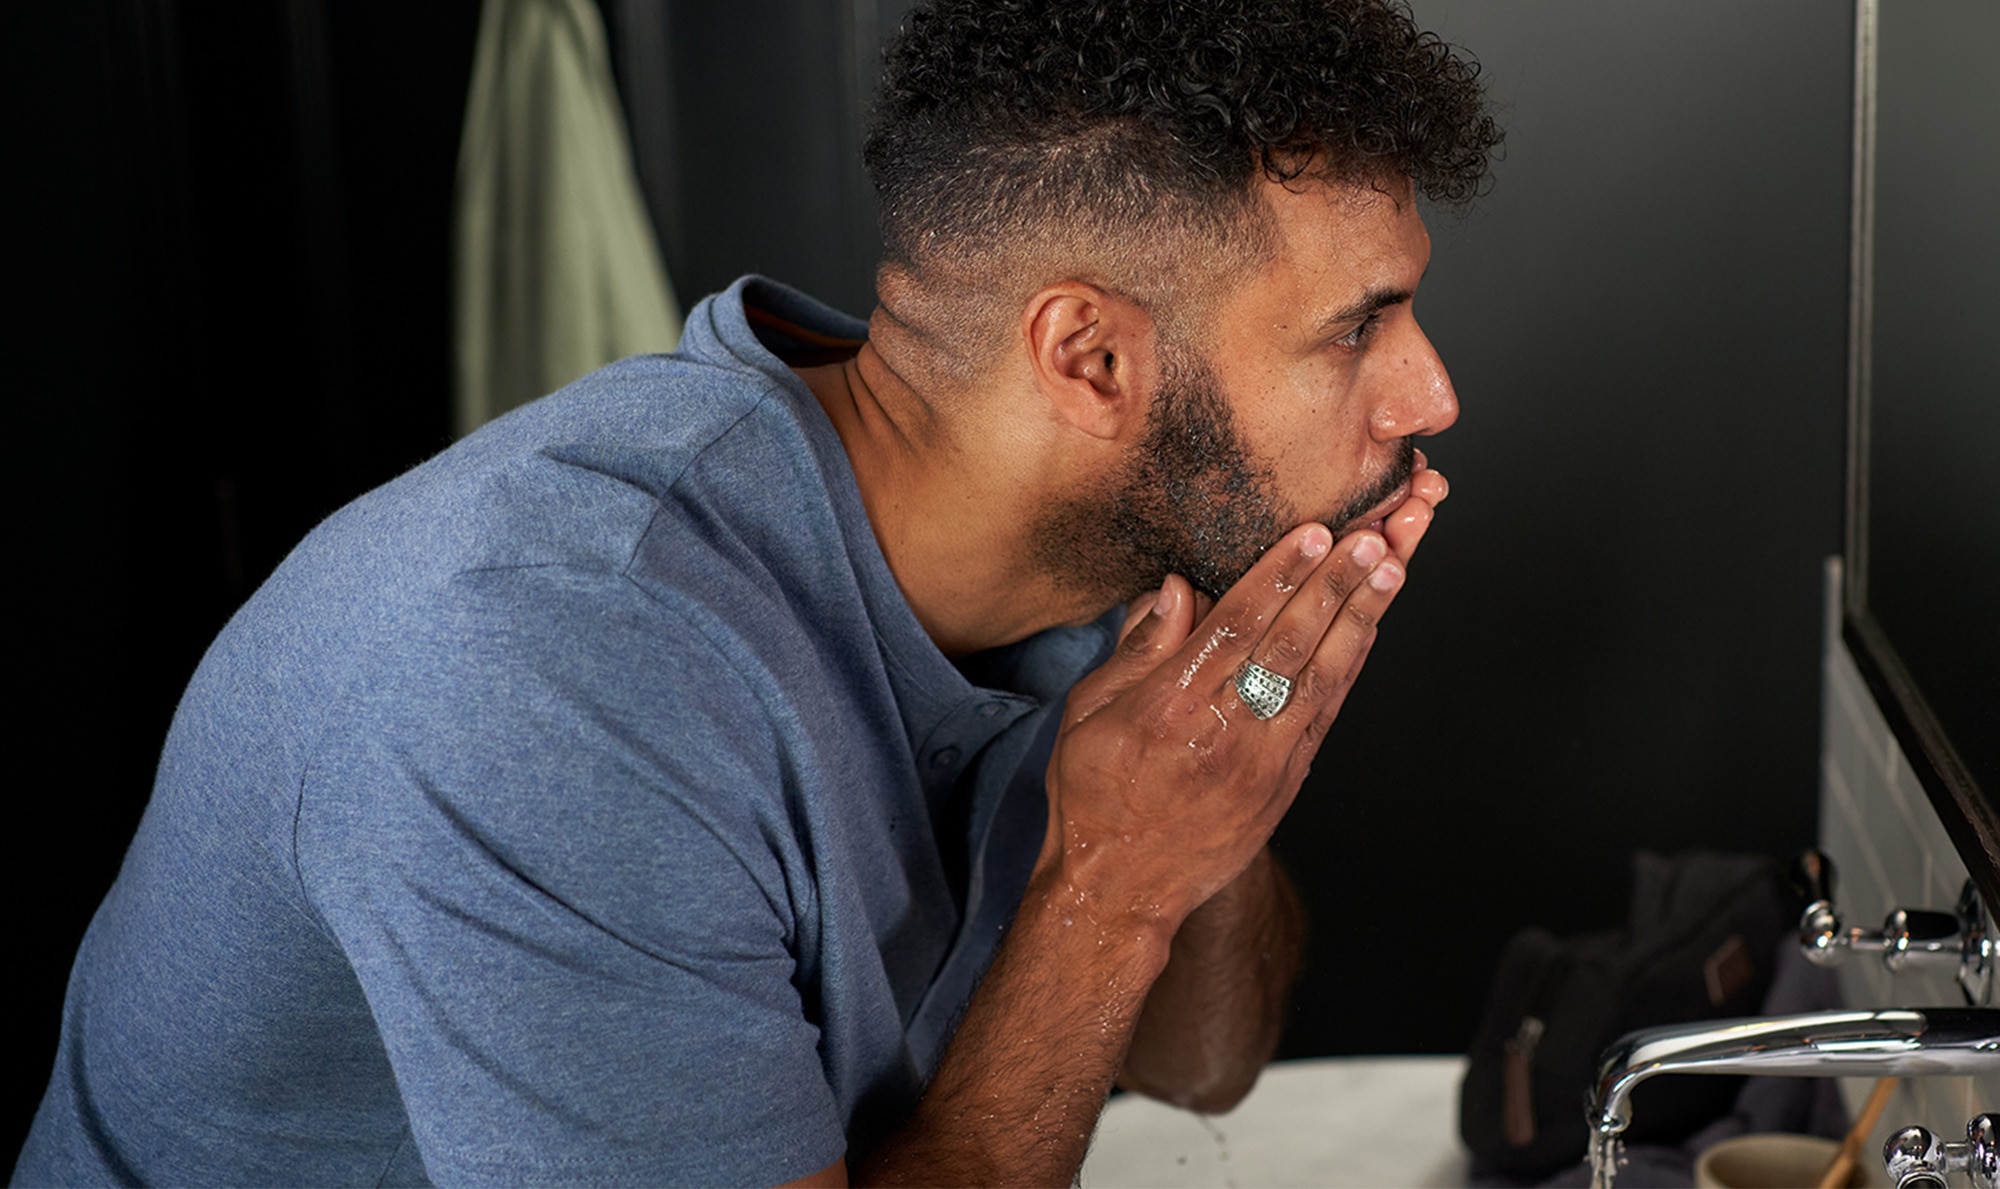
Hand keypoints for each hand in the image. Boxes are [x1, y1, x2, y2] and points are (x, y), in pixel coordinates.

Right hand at [1047, 461, 1448, 928]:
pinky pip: (1326, 712)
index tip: (1313, 533)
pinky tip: (1369, 627)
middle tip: (1373, 535)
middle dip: (1335, 583)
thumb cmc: (1094, 796)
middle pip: (1290, 643)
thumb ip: (1137, 651)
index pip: (1235, 625)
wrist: (1121, 890)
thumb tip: (1174, 589)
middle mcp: (1224, 730)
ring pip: (1321, 675)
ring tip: (1392, 567)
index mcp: (1169, 706)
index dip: (1279, 575)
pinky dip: (1351, 665)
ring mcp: (1262, 760)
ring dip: (1360, 617)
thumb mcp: (1088, 715)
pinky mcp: (1284, 782)